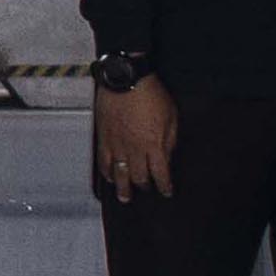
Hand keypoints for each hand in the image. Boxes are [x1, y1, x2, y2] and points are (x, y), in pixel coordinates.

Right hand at [93, 73, 178, 199]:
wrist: (126, 79)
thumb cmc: (150, 93)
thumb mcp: (171, 116)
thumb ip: (170, 139)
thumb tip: (168, 156)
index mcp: (154, 145)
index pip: (160, 174)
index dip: (164, 186)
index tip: (166, 191)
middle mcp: (134, 149)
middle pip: (139, 177)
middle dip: (144, 188)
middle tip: (146, 192)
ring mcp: (117, 144)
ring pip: (119, 174)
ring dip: (123, 188)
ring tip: (124, 197)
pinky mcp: (104, 137)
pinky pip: (104, 161)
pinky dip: (107, 172)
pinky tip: (109, 177)